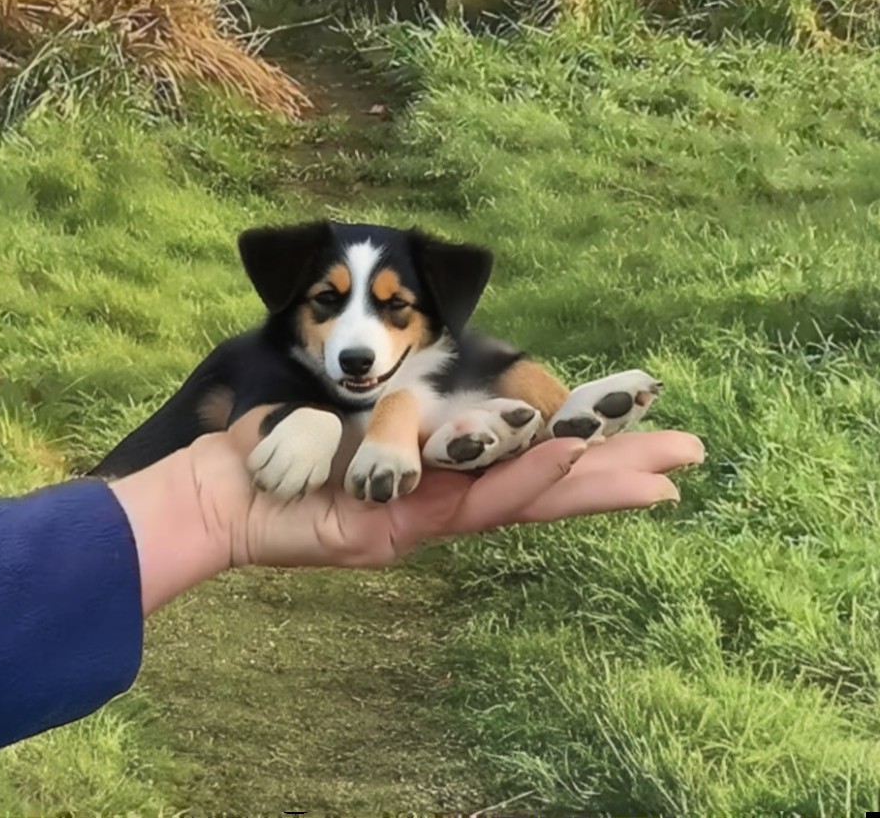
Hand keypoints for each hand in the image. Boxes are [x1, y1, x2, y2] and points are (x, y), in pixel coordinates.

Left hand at [192, 429, 704, 568]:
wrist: (221, 484)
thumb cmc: (288, 444)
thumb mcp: (362, 413)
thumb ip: (411, 406)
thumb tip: (448, 377)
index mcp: (441, 469)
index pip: (527, 457)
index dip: (586, 443)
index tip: (639, 418)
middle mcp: (442, 497)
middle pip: (541, 485)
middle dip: (612, 470)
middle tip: (687, 458)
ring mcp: (423, 518)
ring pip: (519, 497)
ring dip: (585, 476)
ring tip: (654, 464)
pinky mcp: (393, 531)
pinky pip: (466, 503)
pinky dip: (519, 476)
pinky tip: (565, 453)